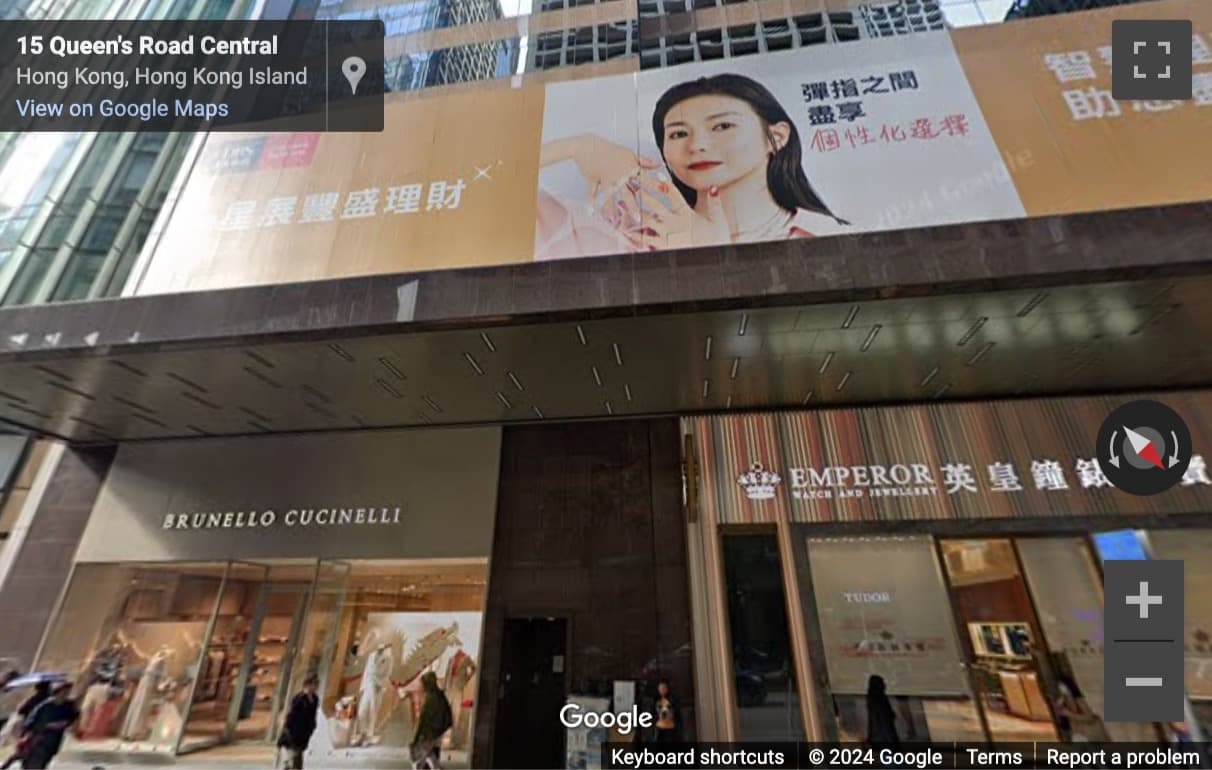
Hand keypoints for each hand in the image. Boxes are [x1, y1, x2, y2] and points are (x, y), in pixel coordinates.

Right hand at [541, 135, 660, 225]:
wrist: (588, 145)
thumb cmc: (611, 151)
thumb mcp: (629, 154)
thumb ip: (644, 162)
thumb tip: (659, 165)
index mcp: (629, 167)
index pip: (644, 177)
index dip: (654, 184)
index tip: (663, 192)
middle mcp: (618, 174)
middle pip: (627, 191)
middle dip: (632, 205)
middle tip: (638, 218)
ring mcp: (604, 177)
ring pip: (609, 195)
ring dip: (611, 207)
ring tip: (614, 219)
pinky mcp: (592, 179)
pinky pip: (591, 192)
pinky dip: (590, 202)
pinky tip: (591, 212)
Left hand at [623, 177, 730, 250]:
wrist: (712, 261)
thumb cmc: (716, 240)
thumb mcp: (718, 220)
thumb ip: (715, 203)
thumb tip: (712, 187)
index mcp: (687, 215)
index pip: (674, 195)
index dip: (664, 184)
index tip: (656, 175)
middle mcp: (675, 223)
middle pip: (655, 204)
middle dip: (643, 192)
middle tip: (633, 182)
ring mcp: (667, 235)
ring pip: (647, 221)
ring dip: (635, 211)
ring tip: (624, 203)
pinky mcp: (664, 247)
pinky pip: (646, 241)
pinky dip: (636, 236)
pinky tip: (626, 232)